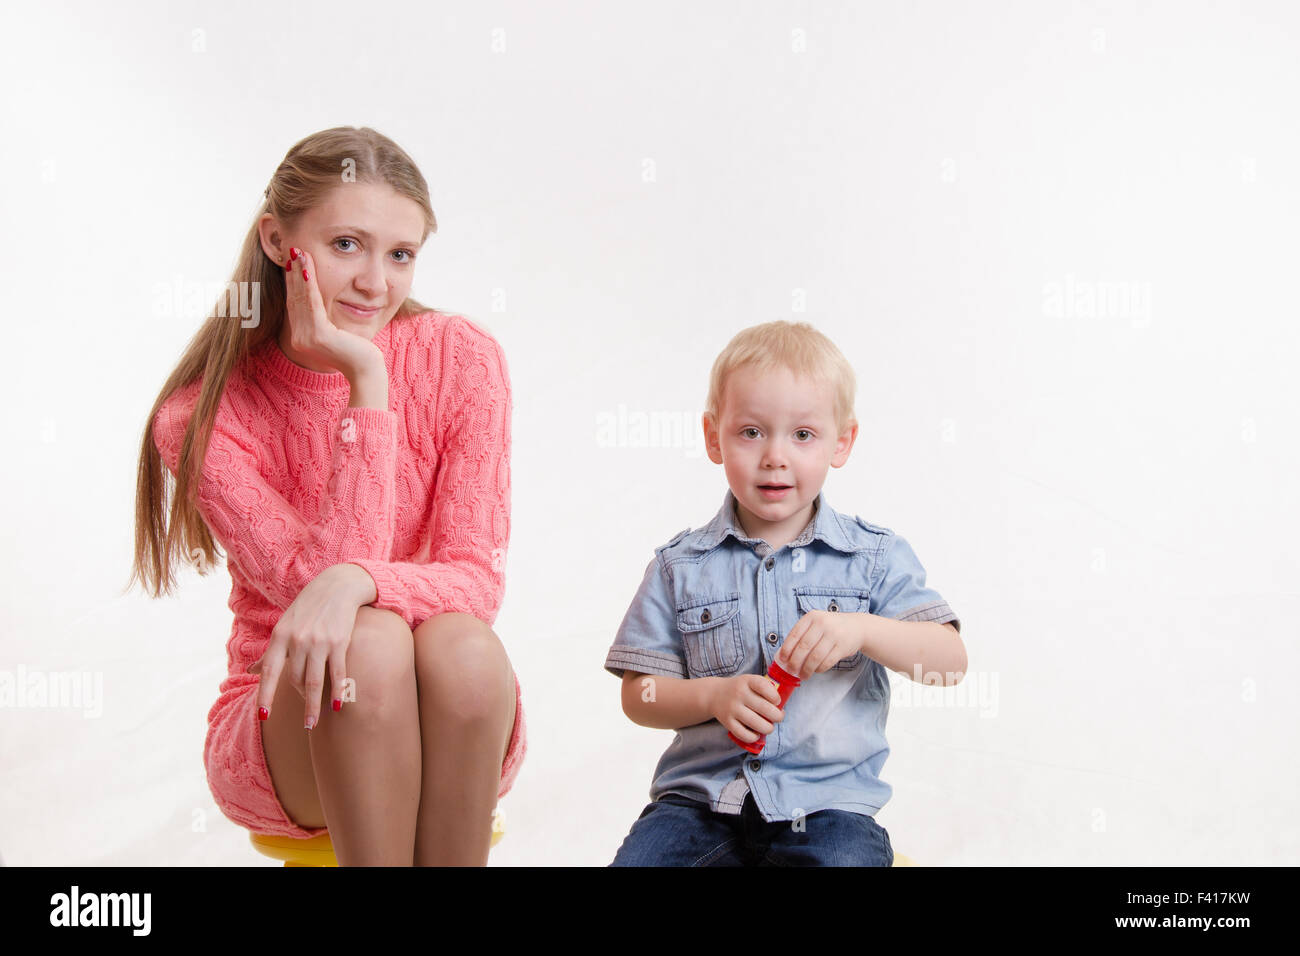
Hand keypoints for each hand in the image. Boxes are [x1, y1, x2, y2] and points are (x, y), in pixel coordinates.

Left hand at [249, 564, 369, 729]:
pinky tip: (337, 705)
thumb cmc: (308, 608)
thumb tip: (249, 669)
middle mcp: (297, 640)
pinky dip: (337, 690)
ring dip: (313, 706)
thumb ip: (270, 651)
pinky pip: (337, 672)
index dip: (265, 695)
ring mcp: (318, 641)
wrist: (338, 585)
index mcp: (280, 636)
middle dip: (299, 702)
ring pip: (313, 681)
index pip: (269, 671)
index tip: (263, 716)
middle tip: (305, 721)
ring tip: (313, 723)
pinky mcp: (339, 641)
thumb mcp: (284, 626)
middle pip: (294, 680)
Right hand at [283, 247, 383, 380]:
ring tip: (299, 253)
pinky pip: (312, 304)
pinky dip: (309, 284)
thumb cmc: (358, 350)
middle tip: (292, 249)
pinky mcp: (318, 336)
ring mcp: (306, 338)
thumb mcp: (337, 330)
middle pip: (295, 298)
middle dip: (293, 272)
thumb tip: (323, 298)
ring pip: (302, 298)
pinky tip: (307, 269)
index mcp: (302, 337)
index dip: (293, 281)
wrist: (366, 369)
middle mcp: (299, 339)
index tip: (293, 260)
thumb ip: (326, 317)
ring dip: (299, 273)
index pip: (296, 303)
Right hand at [705, 674, 783, 744]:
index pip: (764, 686)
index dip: (775, 696)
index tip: (777, 701)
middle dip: (777, 716)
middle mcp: (739, 694)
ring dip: (768, 728)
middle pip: (765, 708)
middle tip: (778, 717)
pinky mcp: (728, 722)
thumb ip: (766, 688)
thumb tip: (782, 706)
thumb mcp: (750, 681)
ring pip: (757, 724)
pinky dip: (754, 737)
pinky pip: (744, 734)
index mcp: (747, 681)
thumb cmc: (740, 689)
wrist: (714, 694)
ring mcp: (732, 708)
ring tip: (769, 726)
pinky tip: (756, 733)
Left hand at [777, 610, 865, 678]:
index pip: (795, 634)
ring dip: (807, 669)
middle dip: (795, 662)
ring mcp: (834, 634)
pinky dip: (820, 669)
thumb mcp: (816, 624)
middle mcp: (822, 623)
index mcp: (812, 617)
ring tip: (803, 675)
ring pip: (815, 656)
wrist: (857, 627)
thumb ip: (802, 635)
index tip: (782, 660)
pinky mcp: (843, 646)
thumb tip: (784, 655)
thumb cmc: (831, 628)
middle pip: (804, 647)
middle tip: (792, 671)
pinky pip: (827, 661)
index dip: (787, 649)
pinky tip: (816, 670)